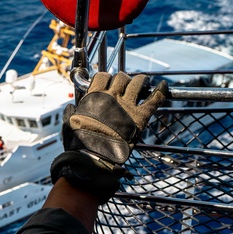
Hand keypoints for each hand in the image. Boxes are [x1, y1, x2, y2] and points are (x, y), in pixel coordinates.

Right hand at [50, 72, 168, 202]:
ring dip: (140, 82)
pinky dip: (161, 91)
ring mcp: (127, 105)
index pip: (103, 76)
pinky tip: (163, 86)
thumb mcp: (70, 124)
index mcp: (94, 96)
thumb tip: (71, 107)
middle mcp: (111, 97)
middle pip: (122, 77)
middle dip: (124, 80)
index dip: (106, 78)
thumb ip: (70, 114)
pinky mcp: (140, 117)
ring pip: (138, 83)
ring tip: (142, 85)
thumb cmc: (80, 143)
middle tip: (126, 87)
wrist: (94, 157)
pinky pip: (154, 99)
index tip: (108, 84)